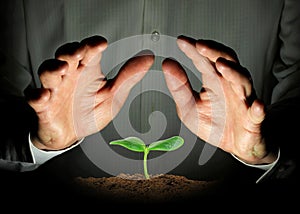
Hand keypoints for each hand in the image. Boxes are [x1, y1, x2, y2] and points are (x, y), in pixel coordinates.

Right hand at [26, 35, 153, 150]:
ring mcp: (55, 90)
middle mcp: (70, 76)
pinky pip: (36, 99)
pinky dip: (37, 96)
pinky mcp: (44, 107)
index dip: (92, 45)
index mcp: (87, 72)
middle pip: (66, 56)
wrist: (71, 135)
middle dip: (71, 51)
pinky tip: (44, 96)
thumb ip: (128, 77)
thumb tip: (148, 59)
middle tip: (80, 52)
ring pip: (48, 72)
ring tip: (63, 69)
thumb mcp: (113, 96)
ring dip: (53, 68)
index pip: (88, 51)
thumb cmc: (89, 113)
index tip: (101, 44)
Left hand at [162, 35, 276, 164]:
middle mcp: (230, 86)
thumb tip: (168, 64)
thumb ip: (179, 88)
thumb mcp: (189, 107)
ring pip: (242, 82)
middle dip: (214, 52)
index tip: (181, 41)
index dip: (194, 50)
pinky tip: (256, 106)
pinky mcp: (252, 121)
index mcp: (214, 81)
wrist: (234, 145)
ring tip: (221, 65)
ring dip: (233, 73)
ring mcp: (243, 101)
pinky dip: (258, 110)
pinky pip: (257, 115)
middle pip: (226, 62)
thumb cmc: (213, 123)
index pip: (205, 60)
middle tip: (199, 45)